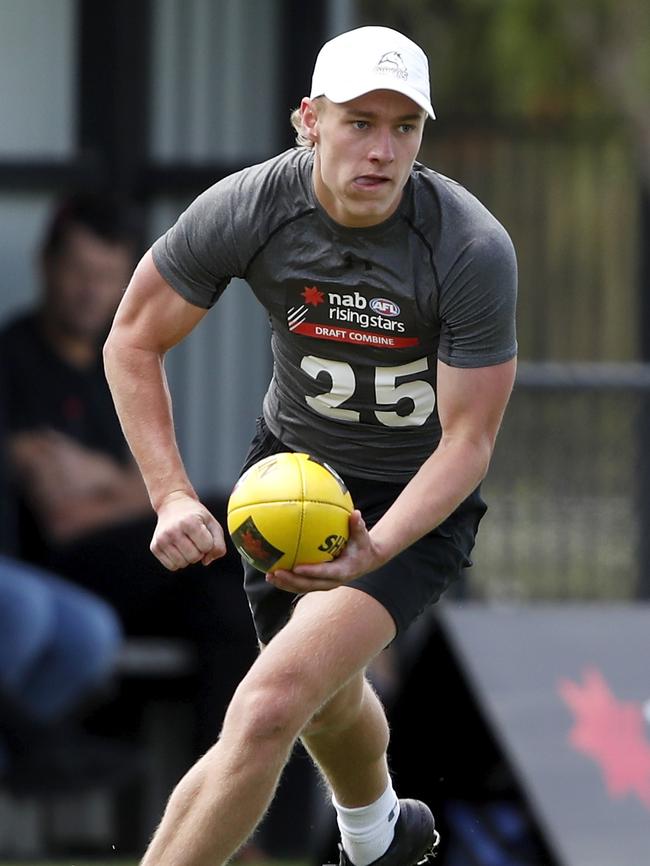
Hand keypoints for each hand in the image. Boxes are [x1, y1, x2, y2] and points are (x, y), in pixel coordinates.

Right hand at [151, 493, 226, 570]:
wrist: (173, 504)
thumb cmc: (196, 516)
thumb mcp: (212, 524)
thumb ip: (218, 545)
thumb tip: (205, 562)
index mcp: (189, 522)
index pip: (207, 547)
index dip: (208, 542)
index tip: (203, 532)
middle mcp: (173, 531)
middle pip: (194, 557)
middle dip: (199, 551)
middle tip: (194, 539)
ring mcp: (162, 539)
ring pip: (182, 564)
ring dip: (188, 557)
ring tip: (186, 543)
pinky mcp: (155, 547)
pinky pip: (172, 567)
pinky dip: (178, 561)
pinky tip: (177, 548)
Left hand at [266, 510, 386, 592]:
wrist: (366, 560)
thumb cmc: (363, 545)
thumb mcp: (362, 536)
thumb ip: (358, 526)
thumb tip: (356, 513)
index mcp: (343, 571)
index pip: (325, 573)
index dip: (311, 572)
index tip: (296, 568)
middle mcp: (332, 581)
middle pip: (309, 585)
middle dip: (292, 581)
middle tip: (276, 573)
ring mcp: (324, 583)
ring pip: (302, 587)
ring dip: (285, 583)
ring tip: (269, 576)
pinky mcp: (318, 582)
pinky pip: (301, 583)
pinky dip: (287, 580)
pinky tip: (272, 571)